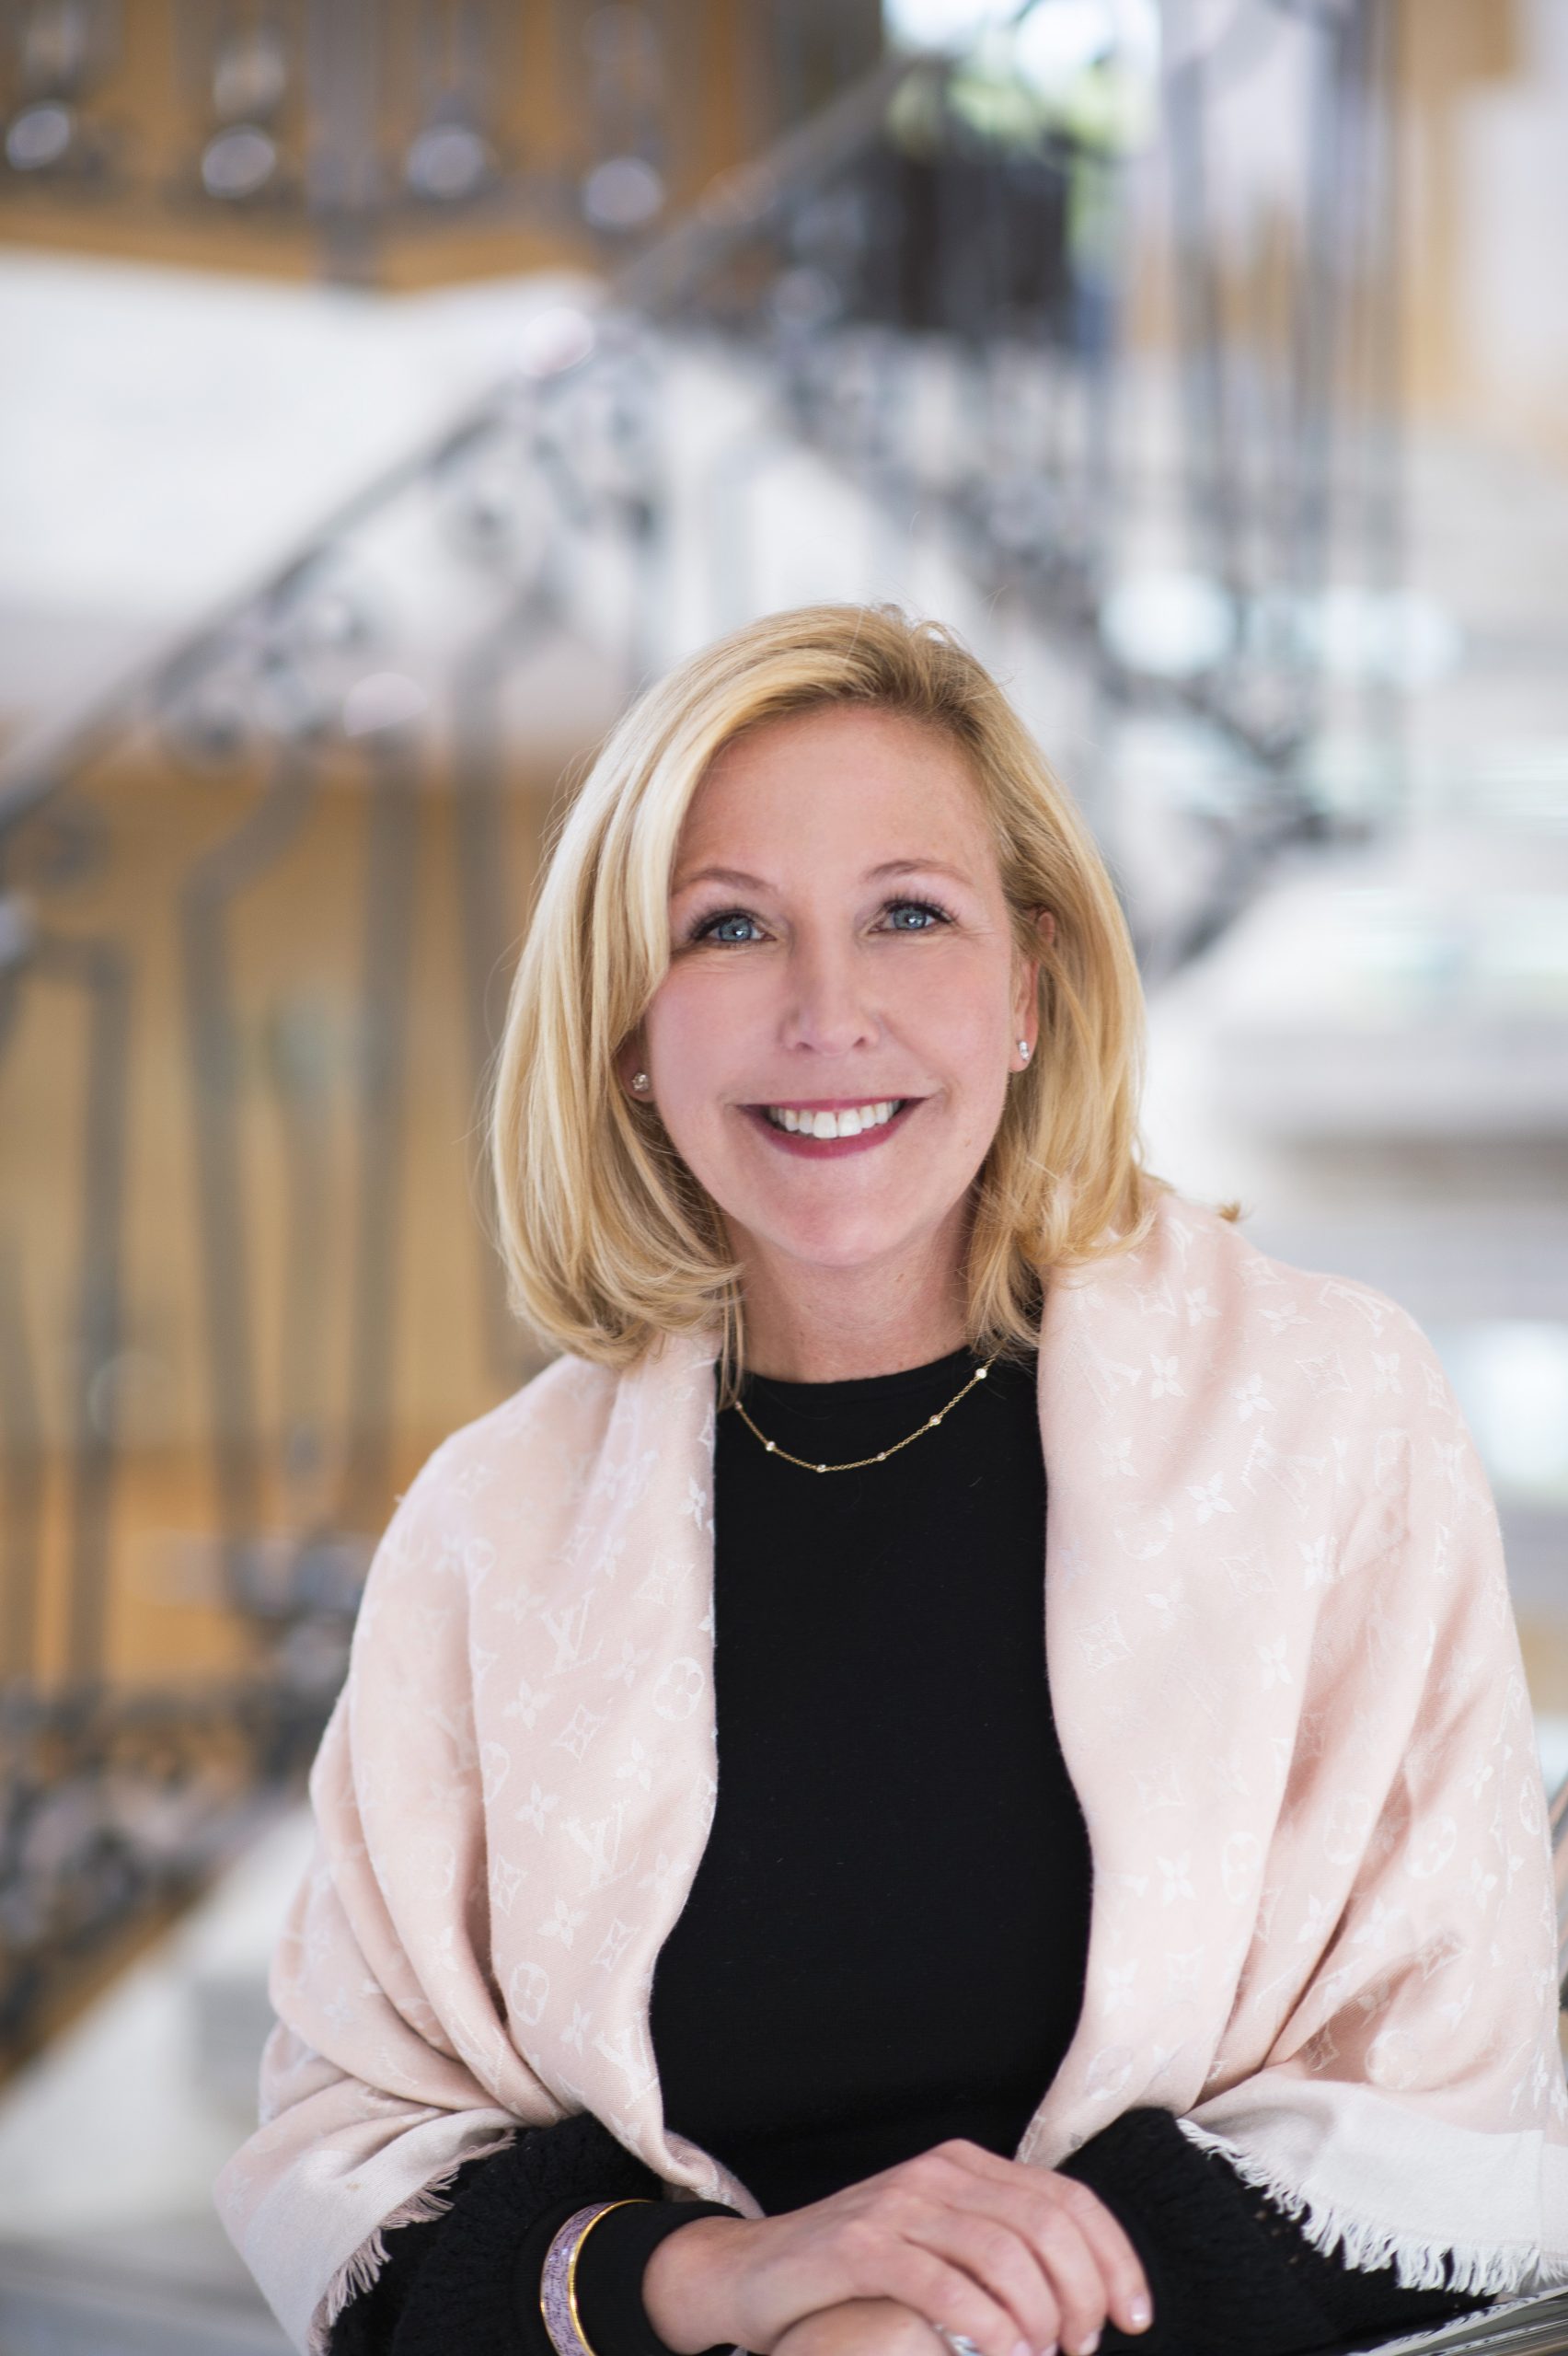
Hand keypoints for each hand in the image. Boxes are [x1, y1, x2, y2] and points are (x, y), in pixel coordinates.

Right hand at [640, 2136, 1153, 2355]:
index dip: (1115, 2257)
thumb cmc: (857, 2275)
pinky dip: (988, 2325)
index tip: (1136, 2317)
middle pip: (1046, 2223)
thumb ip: (999, 2251)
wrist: (753, 2273)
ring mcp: (899, 2204)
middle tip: (1084, 2347)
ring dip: (1042, 2314)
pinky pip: (944, 2282)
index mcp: (967, 2166)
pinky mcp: (862, 2245)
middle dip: (1084, 2292)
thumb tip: (1083, 2302)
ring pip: (1004, 2251)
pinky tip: (1006, 2354)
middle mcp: (939, 2173)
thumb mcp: (938, 2246)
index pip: (1068, 2198)